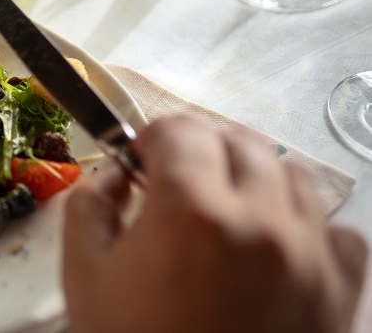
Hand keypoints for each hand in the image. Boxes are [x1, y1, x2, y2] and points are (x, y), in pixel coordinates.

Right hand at [63, 114, 366, 332]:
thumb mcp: (84, 276)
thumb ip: (89, 205)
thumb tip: (114, 174)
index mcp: (193, 210)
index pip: (182, 129)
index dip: (153, 137)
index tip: (142, 157)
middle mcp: (263, 221)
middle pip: (241, 143)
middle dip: (203, 153)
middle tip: (177, 185)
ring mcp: (311, 257)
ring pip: (293, 176)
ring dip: (254, 181)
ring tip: (224, 216)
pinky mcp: (341, 294)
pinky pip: (337, 232)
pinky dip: (306, 229)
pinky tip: (272, 251)